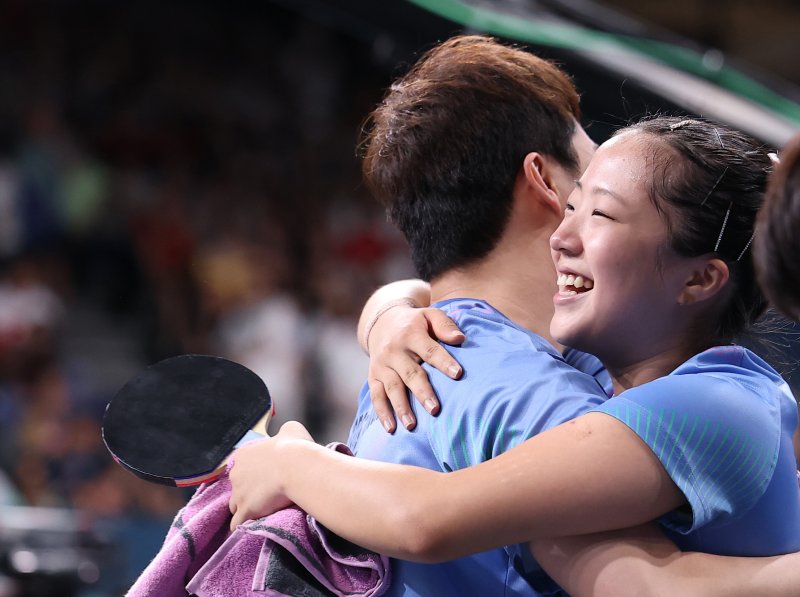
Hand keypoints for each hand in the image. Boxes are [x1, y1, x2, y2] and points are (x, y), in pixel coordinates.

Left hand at [228, 421, 313, 529]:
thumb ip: (283, 433)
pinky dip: (244, 526)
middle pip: (237, 486)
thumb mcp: (291, 429)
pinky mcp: (245, 511)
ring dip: (245, 508)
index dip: (254, 473)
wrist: (297, 467)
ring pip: (235, 506)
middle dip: (248, 491)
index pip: (242, 466)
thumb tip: (285, 437)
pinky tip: (253, 526)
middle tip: (267, 493)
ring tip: (261, 512)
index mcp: (245, 454)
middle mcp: (236, 473)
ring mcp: (238, 493)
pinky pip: (237, 523)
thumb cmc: (295, 447)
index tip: (267, 477)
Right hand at [367, 305, 463, 431]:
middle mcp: (394, 350)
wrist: (382, 322)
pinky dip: (382, 412)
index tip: (458, 375)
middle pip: (410, 373)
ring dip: (402, 407)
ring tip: (413, 425)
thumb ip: (445, 325)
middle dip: (422, 392)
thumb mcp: (430, 315)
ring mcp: (382, 365)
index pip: (430, 350)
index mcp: (411, 334)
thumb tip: (460, 339)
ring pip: (392, 388)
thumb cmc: (415, 323)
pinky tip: (391, 428)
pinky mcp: (373, 376)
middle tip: (435, 409)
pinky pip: (376, 396)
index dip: (444, 362)